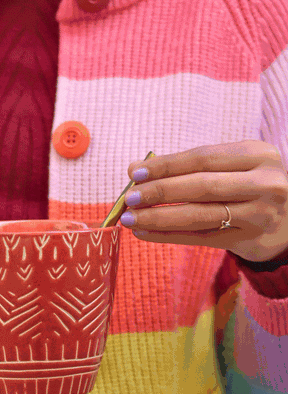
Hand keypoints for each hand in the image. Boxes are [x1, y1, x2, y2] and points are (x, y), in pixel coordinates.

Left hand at [123, 140, 287, 262]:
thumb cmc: (250, 187)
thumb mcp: (234, 167)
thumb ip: (191, 167)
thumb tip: (136, 171)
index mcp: (258, 154)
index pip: (204, 158)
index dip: (167, 165)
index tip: (136, 173)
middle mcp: (263, 183)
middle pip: (202, 186)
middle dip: (161, 192)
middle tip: (130, 198)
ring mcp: (259, 213)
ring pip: (200, 215)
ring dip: (160, 218)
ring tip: (131, 219)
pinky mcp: (248, 239)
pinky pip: (201, 238)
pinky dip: (169, 235)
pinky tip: (146, 233)